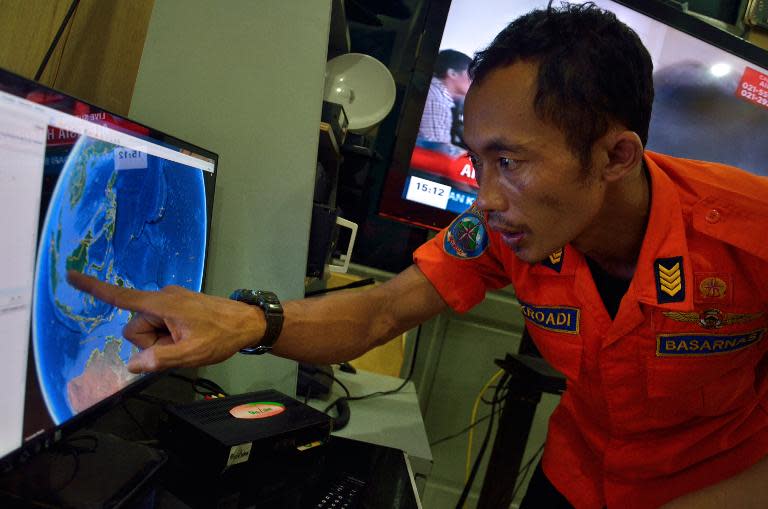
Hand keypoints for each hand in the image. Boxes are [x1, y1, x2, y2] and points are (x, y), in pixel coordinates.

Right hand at [66, 271, 264, 372]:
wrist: (247, 323)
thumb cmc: (221, 336)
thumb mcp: (191, 354)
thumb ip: (160, 360)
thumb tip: (133, 364)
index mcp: (161, 304)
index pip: (120, 297)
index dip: (94, 289)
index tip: (70, 276)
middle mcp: (162, 297)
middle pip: (135, 327)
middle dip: (151, 342)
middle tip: (180, 345)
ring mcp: (170, 300)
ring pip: (148, 329)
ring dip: (162, 340)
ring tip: (187, 341)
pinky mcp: (177, 305)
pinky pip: (160, 324)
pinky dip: (169, 335)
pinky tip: (189, 337)